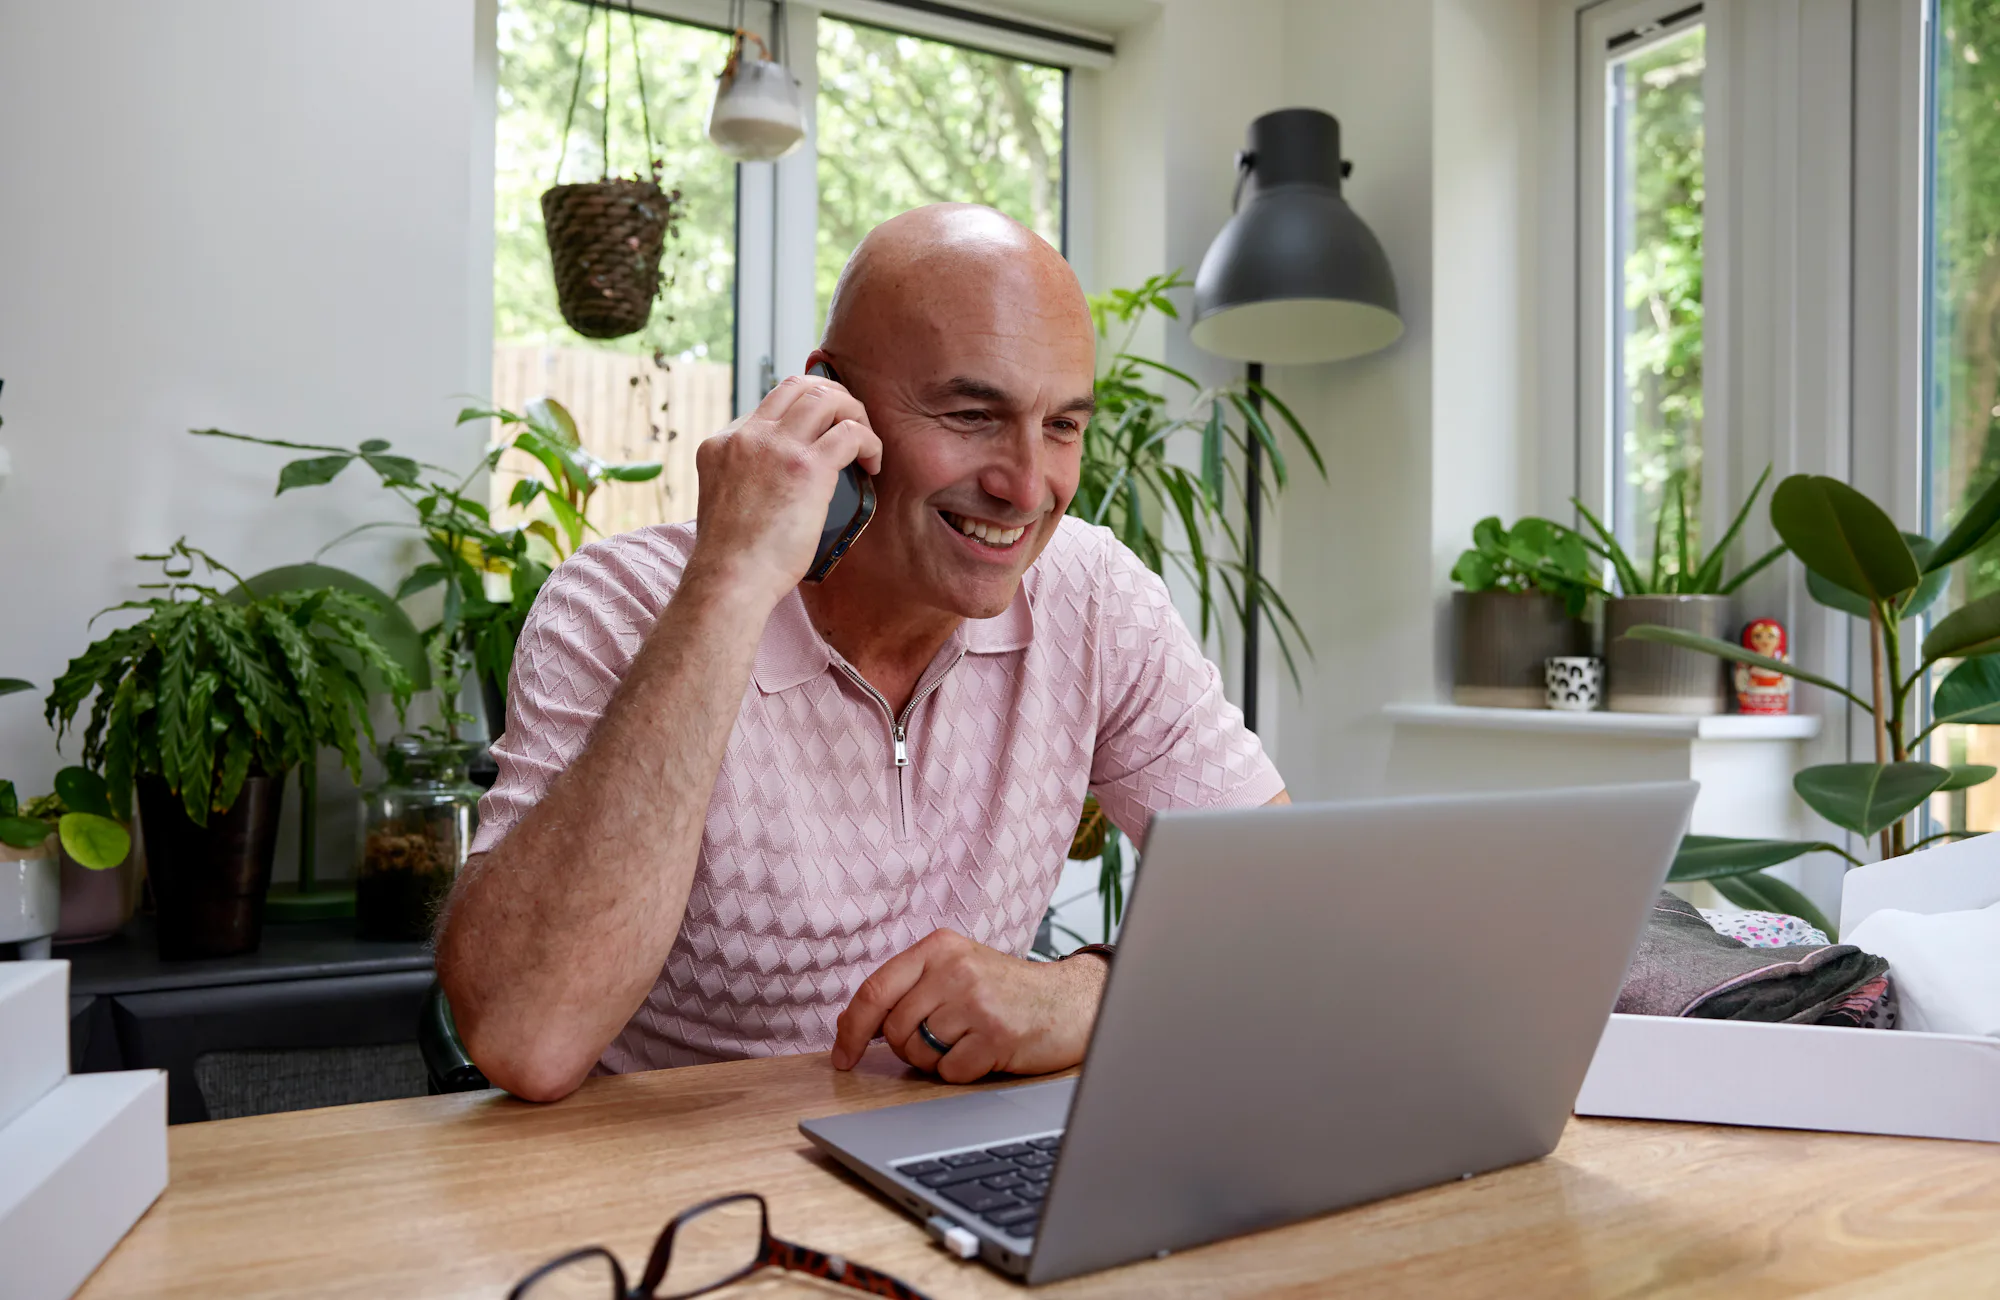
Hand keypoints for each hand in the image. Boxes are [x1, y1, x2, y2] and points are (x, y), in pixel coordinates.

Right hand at [685, 372, 882, 605]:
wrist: (729, 578)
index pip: (770, 404)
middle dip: (833, 396)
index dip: (803, 412)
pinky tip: (872, 464)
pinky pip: (851, 432)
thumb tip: (777, 481)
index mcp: (721, 442)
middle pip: (798, 386)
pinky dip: (870, 442)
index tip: (822, 432)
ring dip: (854, 413)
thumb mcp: (723, 500)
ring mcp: (777, 447)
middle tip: (850, 423)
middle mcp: (747, 435)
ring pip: (827, 397)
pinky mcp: (808, 467)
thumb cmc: (731, 557)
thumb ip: (744, 478)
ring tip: (865, 440)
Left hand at [830, 929, 1107, 1082]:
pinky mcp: (997, 1035)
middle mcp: (956, 968)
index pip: (874, 990)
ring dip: (937, 1060)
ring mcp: (977, 1001)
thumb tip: (850, 1025)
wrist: (1070, 1001)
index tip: (843, 1056)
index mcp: (939, 947)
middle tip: (940, 1041)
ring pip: (920, 1053)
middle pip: (895, 1029)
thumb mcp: (957, 969)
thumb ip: (909, 988)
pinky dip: (962, 1071)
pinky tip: (985, 1052)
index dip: (851, 1029)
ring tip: (968, 1040)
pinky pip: (950, 1071)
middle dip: (908, 1048)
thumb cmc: (1007, 990)